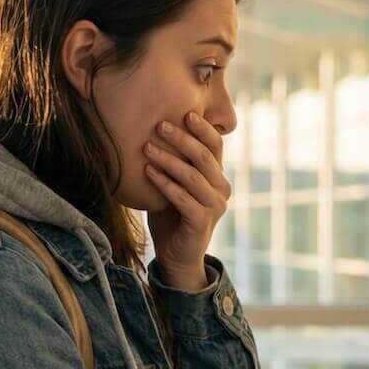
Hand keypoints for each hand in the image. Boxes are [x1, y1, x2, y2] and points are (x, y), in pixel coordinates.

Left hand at [143, 112, 229, 289]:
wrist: (177, 256)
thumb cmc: (172, 216)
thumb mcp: (174, 185)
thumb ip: (174, 163)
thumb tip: (152, 129)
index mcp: (217, 177)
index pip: (215, 146)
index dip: (202, 128)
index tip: (184, 112)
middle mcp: (221, 189)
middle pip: (204, 157)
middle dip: (181, 138)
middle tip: (159, 125)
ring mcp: (214, 206)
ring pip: (192, 176)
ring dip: (168, 159)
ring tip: (147, 148)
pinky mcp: (202, 222)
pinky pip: (182, 198)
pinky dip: (165, 184)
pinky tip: (148, 172)